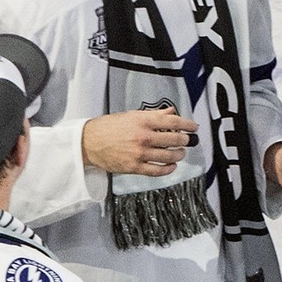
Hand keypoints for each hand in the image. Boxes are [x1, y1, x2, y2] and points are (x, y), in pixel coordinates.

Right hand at [81, 110, 197, 174]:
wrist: (88, 142)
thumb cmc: (108, 127)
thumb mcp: (131, 115)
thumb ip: (153, 115)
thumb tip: (171, 111)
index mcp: (142, 121)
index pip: (173, 122)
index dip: (188, 124)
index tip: (194, 127)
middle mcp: (143, 137)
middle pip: (175, 139)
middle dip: (185, 140)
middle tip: (187, 140)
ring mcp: (139, 153)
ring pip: (169, 156)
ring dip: (179, 154)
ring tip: (180, 152)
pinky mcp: (134, 167)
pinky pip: (158, 170)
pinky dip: (169, 169)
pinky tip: (171, 165)